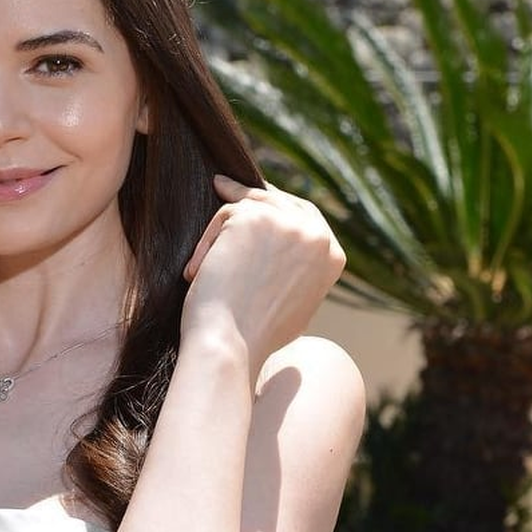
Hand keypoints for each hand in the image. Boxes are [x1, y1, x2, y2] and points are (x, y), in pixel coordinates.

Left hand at [180, 175, 345, 377]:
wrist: (231, 344)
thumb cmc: (255, 333)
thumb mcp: (297, 301)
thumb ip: (299, 269)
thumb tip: (283, 252)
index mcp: (334, 256)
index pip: (307, 217)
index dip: (279, 208)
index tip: (256, 202)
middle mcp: (317, 235)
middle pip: (280, 200)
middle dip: (250, 196)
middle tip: (224, 187)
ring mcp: (288, 223)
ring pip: (248, 205)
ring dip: (221, 232)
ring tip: (203, 267)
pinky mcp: (256, 217)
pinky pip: (225, 215)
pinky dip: (206, 243)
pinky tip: (197, 271)